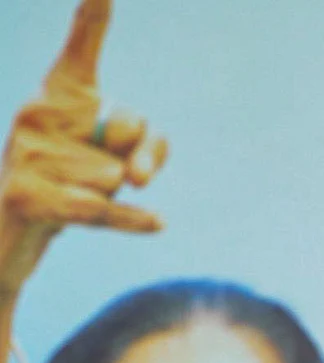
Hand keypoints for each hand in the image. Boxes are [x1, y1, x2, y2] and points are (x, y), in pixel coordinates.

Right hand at [0, 0, 167, 294]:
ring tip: (81, 199)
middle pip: (129, 124)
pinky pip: (99, 208)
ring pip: (113, 175)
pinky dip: (131, 218)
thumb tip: (132, 173)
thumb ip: (146, 147)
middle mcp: (36, 114)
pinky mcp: (27, 197)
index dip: (92, 17)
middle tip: (118, 176)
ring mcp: (27, 155)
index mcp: (58, 95)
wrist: (13, 232)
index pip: (81, 52)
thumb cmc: (74, 182)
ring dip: (116, 197)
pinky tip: (159, 223)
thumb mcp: (120, 155)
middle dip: (144, 155)